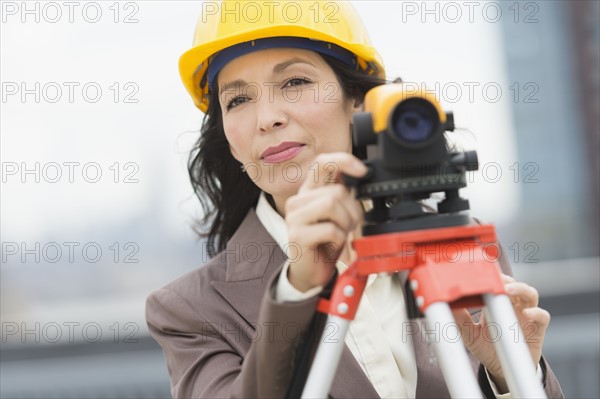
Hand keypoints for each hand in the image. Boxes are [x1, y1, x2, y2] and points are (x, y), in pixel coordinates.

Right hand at [285, 153, 366, 291]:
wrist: (312, 273)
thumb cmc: (326, 244)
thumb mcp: (338, 216)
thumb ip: (343, 197)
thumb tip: (359, 179)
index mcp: (310, 192)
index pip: (322, 163)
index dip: (343, 160)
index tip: (362, 171)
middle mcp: (299, 200)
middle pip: (337, 191)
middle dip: (353, 211)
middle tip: (351, 228)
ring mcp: (295, 217)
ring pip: (332, 205)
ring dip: (346, 224)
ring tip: (343, 236)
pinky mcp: (297, 234)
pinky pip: (330, 229)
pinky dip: (340, 240)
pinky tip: (335, 246)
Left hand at [453, 274, 549, 392]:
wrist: (500, 369)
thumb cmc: (485, 346)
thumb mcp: (468, 333)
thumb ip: (459, 318)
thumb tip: (445, 303)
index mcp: (496, 302)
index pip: (497, 282)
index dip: (492, 274)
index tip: (481, 270)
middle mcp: (512, 304)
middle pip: (514, 283)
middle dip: (506, 279)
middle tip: (496, 279)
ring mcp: (526, 315)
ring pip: (530, 293)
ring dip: (520, 289)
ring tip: (508, 290)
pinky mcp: (537, 329)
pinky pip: (543, 316)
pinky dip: (537, 312)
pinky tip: (526, 314)